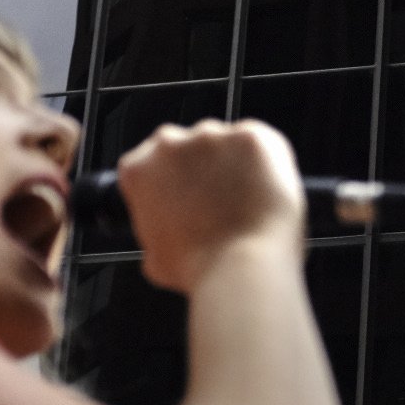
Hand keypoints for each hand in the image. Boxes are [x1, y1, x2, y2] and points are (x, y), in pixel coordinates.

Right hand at [117, 120, 303, 292]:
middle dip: (201, 166)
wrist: (242, 267)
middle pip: (187, 145)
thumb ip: (155, 233)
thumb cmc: (201, 268)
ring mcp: (211, 136)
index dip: (172, 180)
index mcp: (138, 169)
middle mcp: (170, 144)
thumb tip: (166, 239)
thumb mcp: (155, 259)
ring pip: (225, 142)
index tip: (186, 194)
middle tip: (220, 201)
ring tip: (246, 200)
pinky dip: (266, 161)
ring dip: (234, 162)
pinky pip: (260, 141)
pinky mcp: (250, 136)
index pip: (150, 161)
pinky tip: (265, 189)